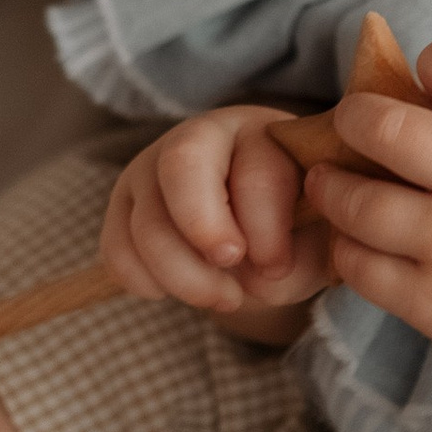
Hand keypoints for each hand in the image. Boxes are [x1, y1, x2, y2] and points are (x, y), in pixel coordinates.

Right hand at [101, 104, 335, 322]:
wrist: (258, 234)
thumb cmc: (294, 230)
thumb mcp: (314, 237)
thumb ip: (299, 254)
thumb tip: (259, 276)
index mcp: (260, 134)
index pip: (256, 169)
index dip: (265, 226)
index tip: (276, 267)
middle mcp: (198, 138)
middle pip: (182, 166)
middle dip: (204, 227)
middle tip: (231, 266)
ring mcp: (151, 168)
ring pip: (147, 222)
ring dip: (183, 276)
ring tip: (224, 297)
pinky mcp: (122, 205)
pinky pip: (117, 248)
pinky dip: (144, 281)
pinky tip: (176, 289)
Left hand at [307, 35, 431, 396]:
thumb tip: (410, 93)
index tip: (429, 80)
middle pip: (387, 128)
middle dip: (354, 117)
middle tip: (351, 123)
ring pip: (358, 202)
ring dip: (332, 185)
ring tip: (330, 181)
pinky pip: (359, 265)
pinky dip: (347, 245)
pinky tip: (355, 238)